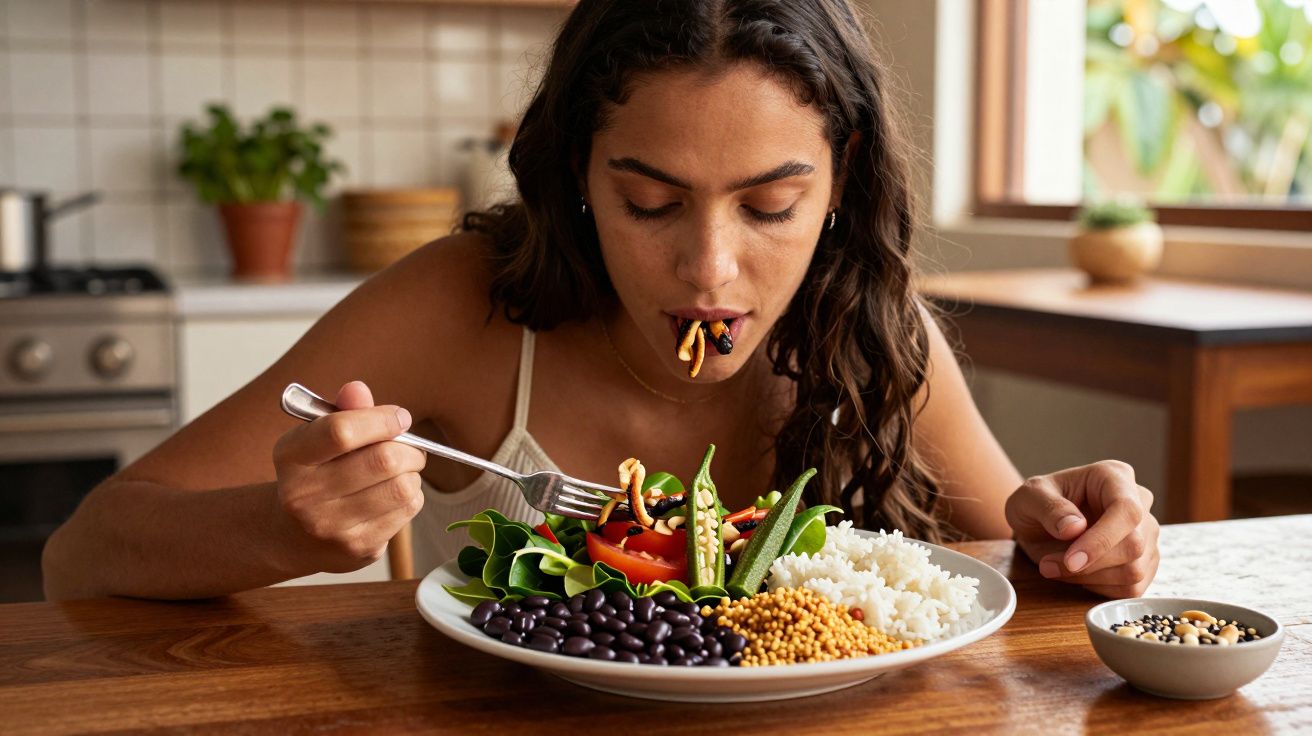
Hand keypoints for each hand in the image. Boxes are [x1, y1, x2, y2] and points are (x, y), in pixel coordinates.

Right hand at [272, 380, 425, 573]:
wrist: (293, 535)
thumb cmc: (317, 473)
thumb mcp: (318, 438)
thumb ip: (342, 412)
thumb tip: (358, 390)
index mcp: (291, 457)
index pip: (340, 432)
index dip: (380, 419)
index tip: (400, 417)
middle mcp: (304, 496)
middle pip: (382, 460)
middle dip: (409, 449)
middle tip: (410, 448)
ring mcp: (330, 527)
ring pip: (401, 487)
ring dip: (412, 474)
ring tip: (401, 472)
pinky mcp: (357, 549)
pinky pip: (406, 511)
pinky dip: (411, 497)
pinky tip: (393, 496)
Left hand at [1004, 460, 1158, 597]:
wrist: (1039, 523)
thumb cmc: (1036, 504)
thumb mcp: (1028, 498)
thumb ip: (1049, 508)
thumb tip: (1075, 527)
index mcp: (1115, 476)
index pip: (1126, 511)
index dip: (1102, 540)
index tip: (1071, 560)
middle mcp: (1139, 502)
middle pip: (1134, 545)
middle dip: (1089, 565)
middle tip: (1048, 565)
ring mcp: (1146, 534)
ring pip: (1134, 570)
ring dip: (1089, 578)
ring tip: (1054, 567)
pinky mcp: (1145, 561)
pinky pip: (1132, 588)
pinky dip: (1099, 588)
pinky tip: (1076, 575)